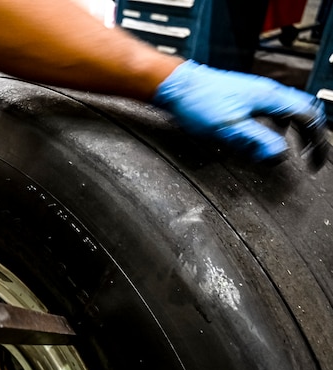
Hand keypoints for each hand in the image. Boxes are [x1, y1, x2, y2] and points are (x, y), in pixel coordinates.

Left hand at [153, 60, 329, 168]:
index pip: (308, 116)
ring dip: (294, 128)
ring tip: (293, 147)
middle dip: (310, 133)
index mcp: (269, 97)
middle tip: (310, 153)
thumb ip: (256, 141)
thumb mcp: (228, 128)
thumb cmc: (197, 103)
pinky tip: (266, 134)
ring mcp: (256, 92)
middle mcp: (267, 91)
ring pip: (287, 109)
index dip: (316, 140)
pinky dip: (276, 124)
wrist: (177, 86)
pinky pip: (271, 109)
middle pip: (303, 110)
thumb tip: (279, 154)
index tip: (314, 160)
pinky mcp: (244, 95)